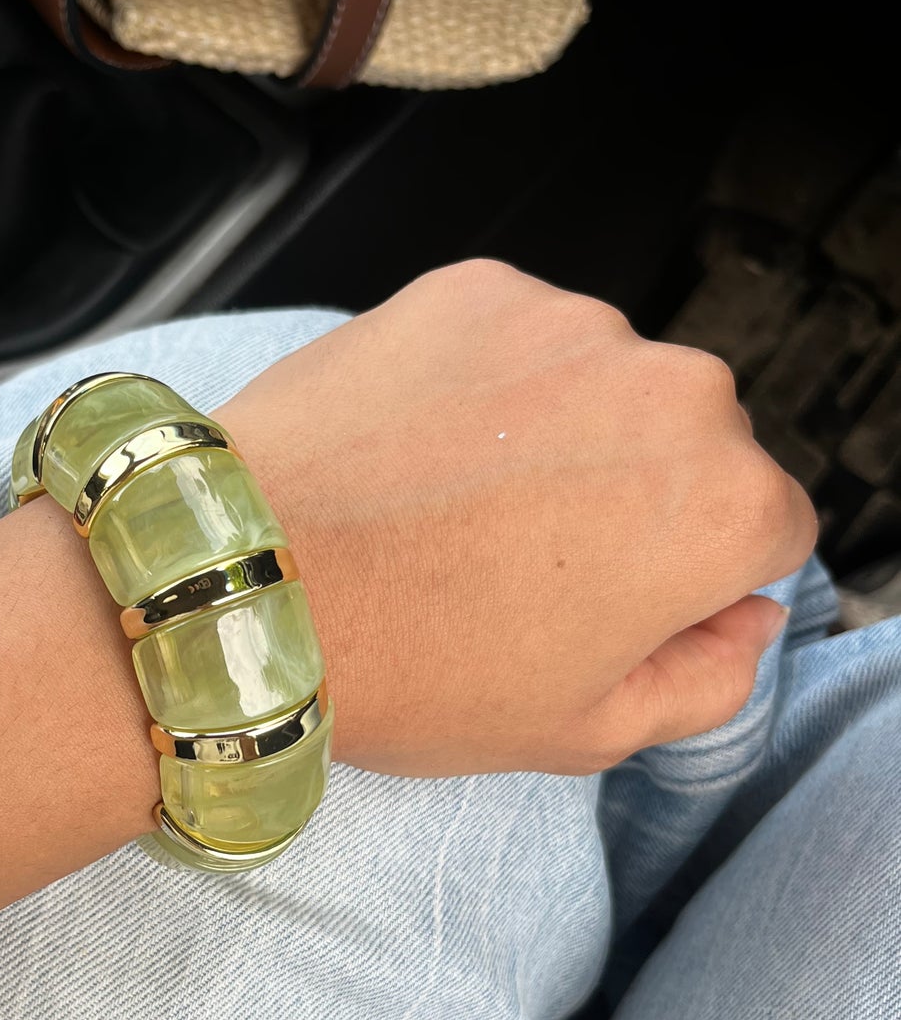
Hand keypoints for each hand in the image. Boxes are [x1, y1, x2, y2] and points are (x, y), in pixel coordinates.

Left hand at [218, 260, 816, 776]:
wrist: (248, 581)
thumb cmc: (408, 666)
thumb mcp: (583, 729)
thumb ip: (707, 678)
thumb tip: (742, 620)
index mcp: (721, 506)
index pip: (770, 533)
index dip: (694, 584)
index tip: (614, 609)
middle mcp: (671, 391)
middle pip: (693, 448)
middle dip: (634, 501)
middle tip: (520, 568)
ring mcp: (570, 326)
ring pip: (604, 387)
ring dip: (560, 436)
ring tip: (454, 511)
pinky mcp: (478, 290)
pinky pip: (519, 342)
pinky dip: (485, 388)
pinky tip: (418, 454)